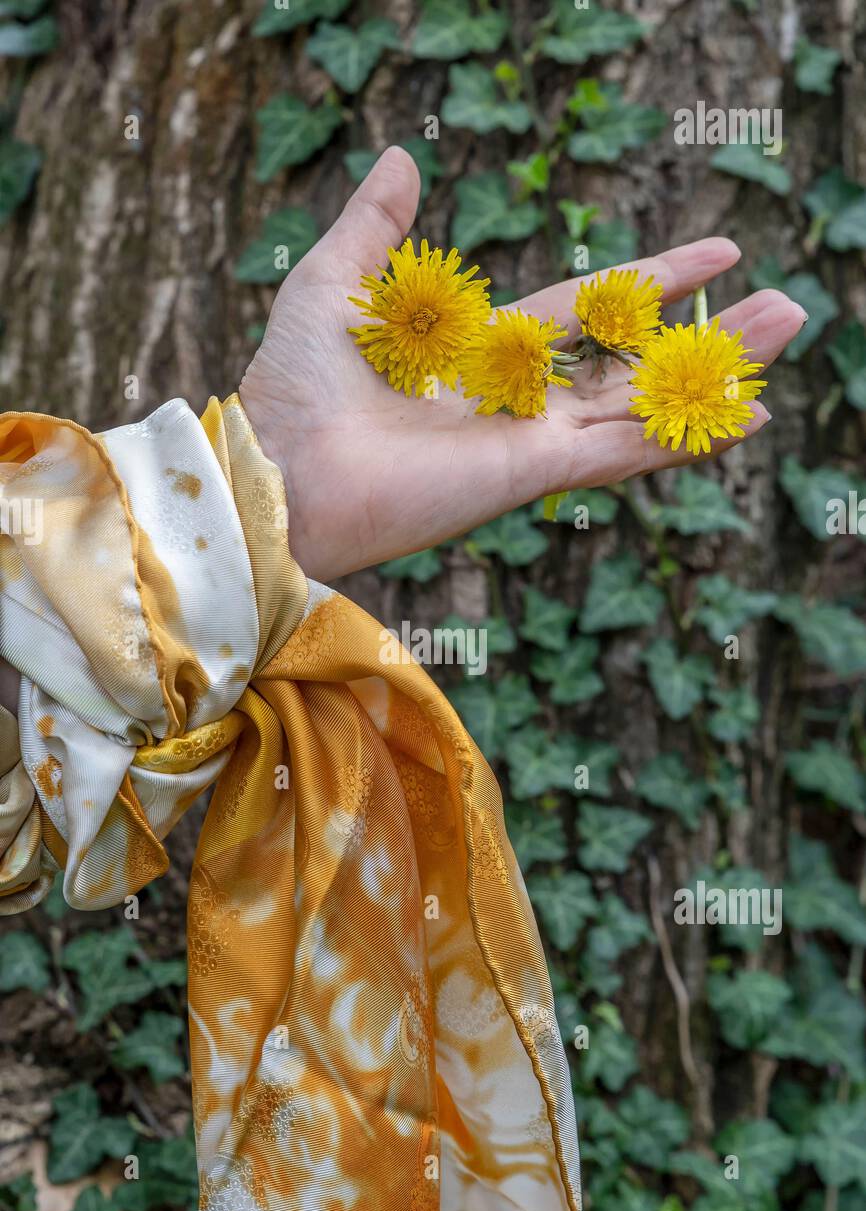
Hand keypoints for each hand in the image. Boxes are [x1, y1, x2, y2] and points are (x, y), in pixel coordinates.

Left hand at [241, 146, 806, 583]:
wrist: (273, 469)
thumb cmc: (291, 387)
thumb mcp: (335, 283)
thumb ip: (378, 227)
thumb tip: (404, 157)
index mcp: (483, 354)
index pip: (587, 309)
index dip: (650, 281)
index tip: (716, 252)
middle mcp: (517, 400)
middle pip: (633, 360)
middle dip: (708, 334)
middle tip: (784, 308)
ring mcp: (529, 439)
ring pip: (644, 402)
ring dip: (717, 374)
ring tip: (787, 332)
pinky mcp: (530, 471)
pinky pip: (621, 449)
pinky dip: (683, 434)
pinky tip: (745, 413)